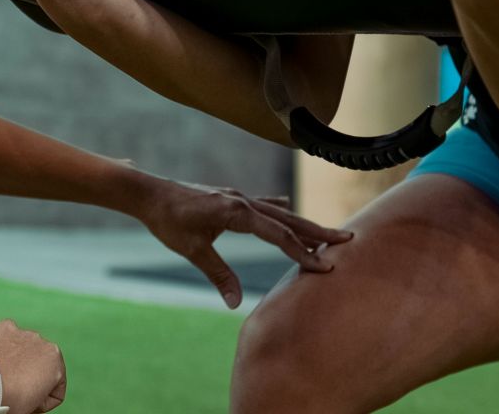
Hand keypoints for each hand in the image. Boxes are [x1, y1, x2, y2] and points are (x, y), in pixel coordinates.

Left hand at [0, 319, 65, 412]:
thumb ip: (39, 392)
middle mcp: (34, 337)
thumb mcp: (35, 405)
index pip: (56, 382)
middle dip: (25, 373)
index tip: (30, 405)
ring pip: (10, 347)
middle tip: (11, 392)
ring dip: (6, 359)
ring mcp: (8, 329)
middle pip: (33, 360)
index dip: (43, 398)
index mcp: (53, 356)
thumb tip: (29, 392)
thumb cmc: (8, 400)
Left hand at [134, 178, 353, 307]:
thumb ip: (218, 274)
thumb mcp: (192, 250)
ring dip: (303, 223)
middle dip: (318, 231)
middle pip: (288, 218)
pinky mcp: (232, 199)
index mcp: (237, 211)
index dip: (302, 251)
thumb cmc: (169, 221)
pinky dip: (280, 212)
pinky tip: (288, 209)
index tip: (324, 266)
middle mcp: (243, 201)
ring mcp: (238, 198)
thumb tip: (236, 303)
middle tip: (348, 240)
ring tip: (328, 234)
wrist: (150, 194)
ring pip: (279, 212)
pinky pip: (265, 207)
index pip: (278, 234)